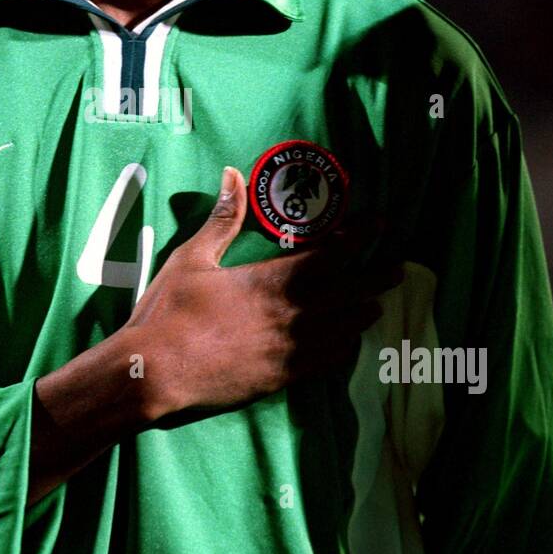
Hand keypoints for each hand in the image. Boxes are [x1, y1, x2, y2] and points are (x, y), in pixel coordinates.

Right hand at [125, 165, 401, 421]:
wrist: (155, 374)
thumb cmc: (169, 313)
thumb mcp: (192, 258)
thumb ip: (222, 219)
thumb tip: (232, 175)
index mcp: (273, 281)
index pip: (331, 254)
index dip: (360, 236)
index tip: (379, 224)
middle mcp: (293, 315)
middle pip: (352, 293)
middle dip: (377, 277)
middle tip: (397, 267)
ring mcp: (291, 351)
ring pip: (346, 330)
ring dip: (364, 313)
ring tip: (375, 305)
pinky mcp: (282, 379)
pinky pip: (328, 362)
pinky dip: (344, 349)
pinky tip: (347, 345)